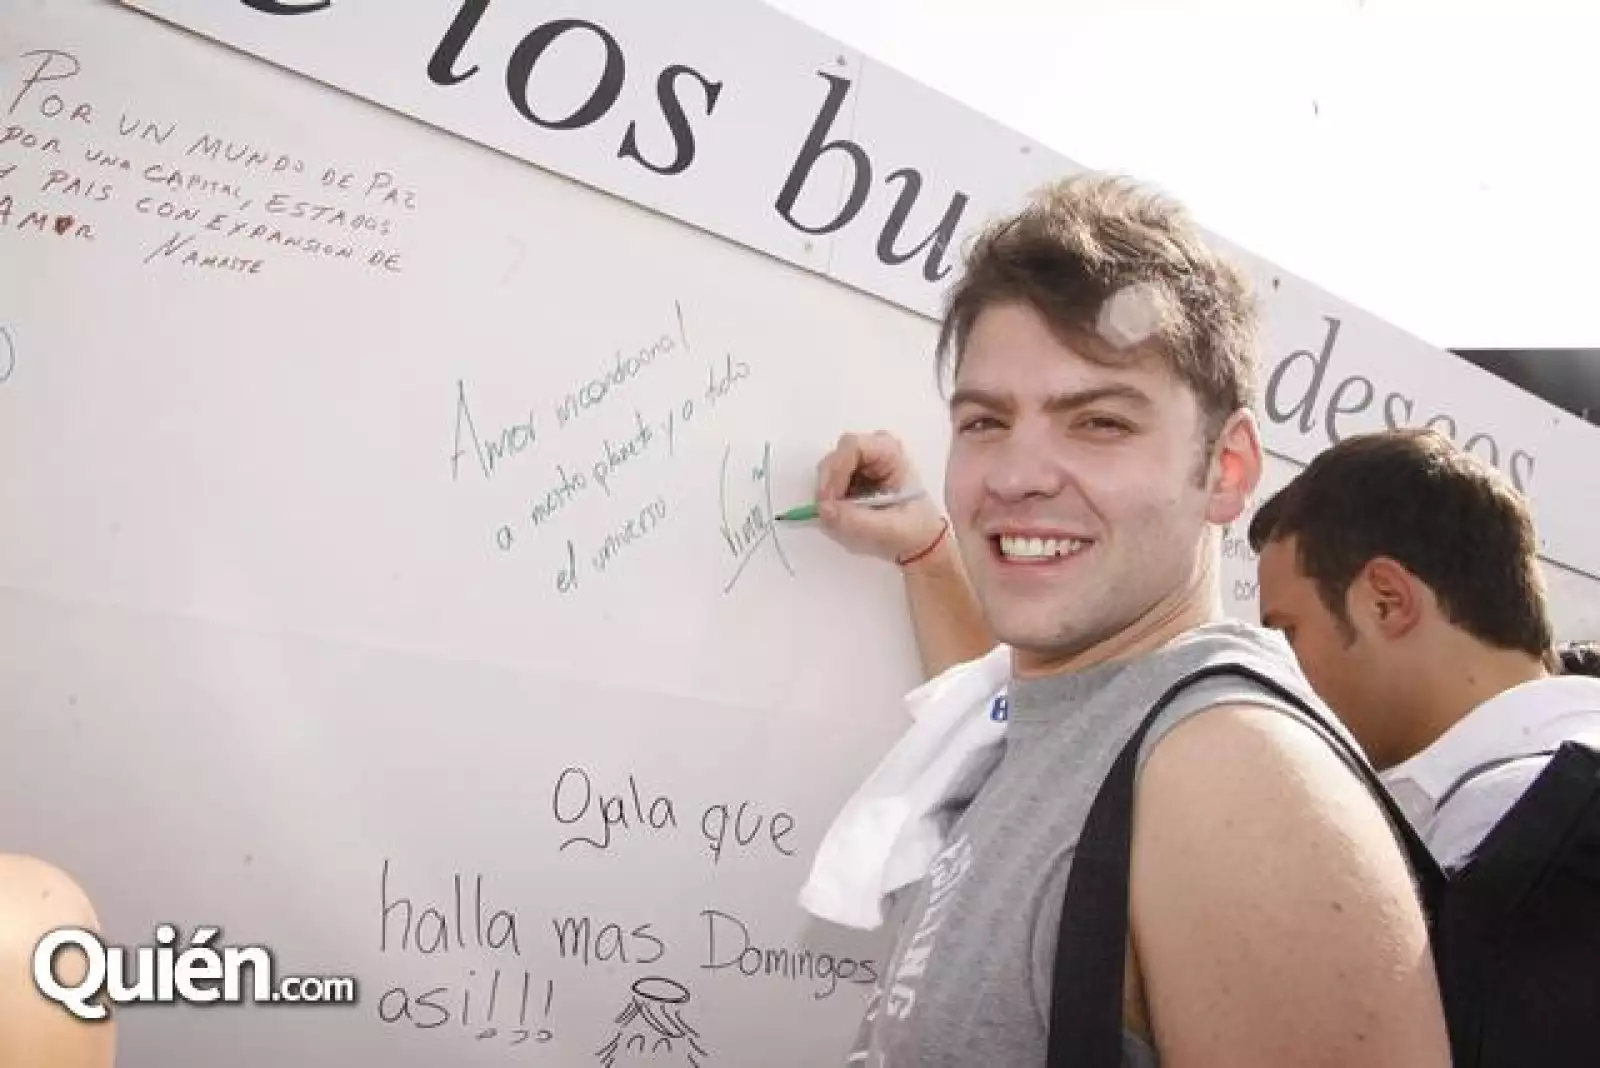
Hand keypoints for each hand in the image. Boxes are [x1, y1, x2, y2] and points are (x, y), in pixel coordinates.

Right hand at [813, 431, 947, 563]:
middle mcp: (874, 449)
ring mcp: (861, 462)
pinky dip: (831, 499)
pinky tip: (843, 512)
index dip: (836, 470)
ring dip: (829, 494)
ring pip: (830, 470)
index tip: (828, 499)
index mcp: (890, 452)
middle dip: (829, 484)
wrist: (919, 538)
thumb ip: (857, 520)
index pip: (853, 446)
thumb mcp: (889, 529)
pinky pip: (830, 483)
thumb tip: (825, 510)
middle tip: (829, 511)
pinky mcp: (852, 475)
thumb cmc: (913, 529)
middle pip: (837, 456)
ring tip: (840, 515)